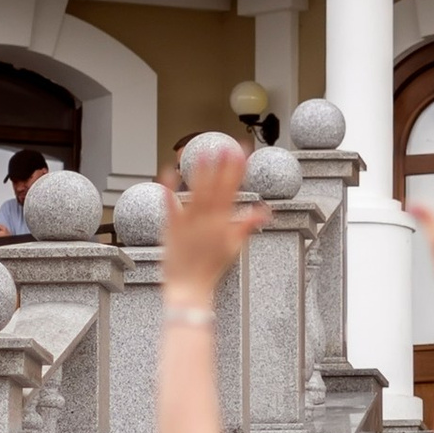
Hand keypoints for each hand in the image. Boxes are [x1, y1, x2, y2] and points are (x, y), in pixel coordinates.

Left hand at [162, 139, 266, 306]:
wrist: (190, 287)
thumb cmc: (211, 269)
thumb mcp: (233, 247)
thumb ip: (247, 225)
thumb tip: (264, 212)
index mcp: (223, 222)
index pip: (232, 189)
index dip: (237, 169)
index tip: (241, 151)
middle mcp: (207, 219)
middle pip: (216, 187)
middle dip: (222, 165)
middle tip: (226, 145)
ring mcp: (188, 222)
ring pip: (196, 192)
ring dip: (200, 171)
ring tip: (204, 152)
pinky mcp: (171, 227)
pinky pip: (170, 204)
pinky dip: (169, 188)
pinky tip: (169, 172)